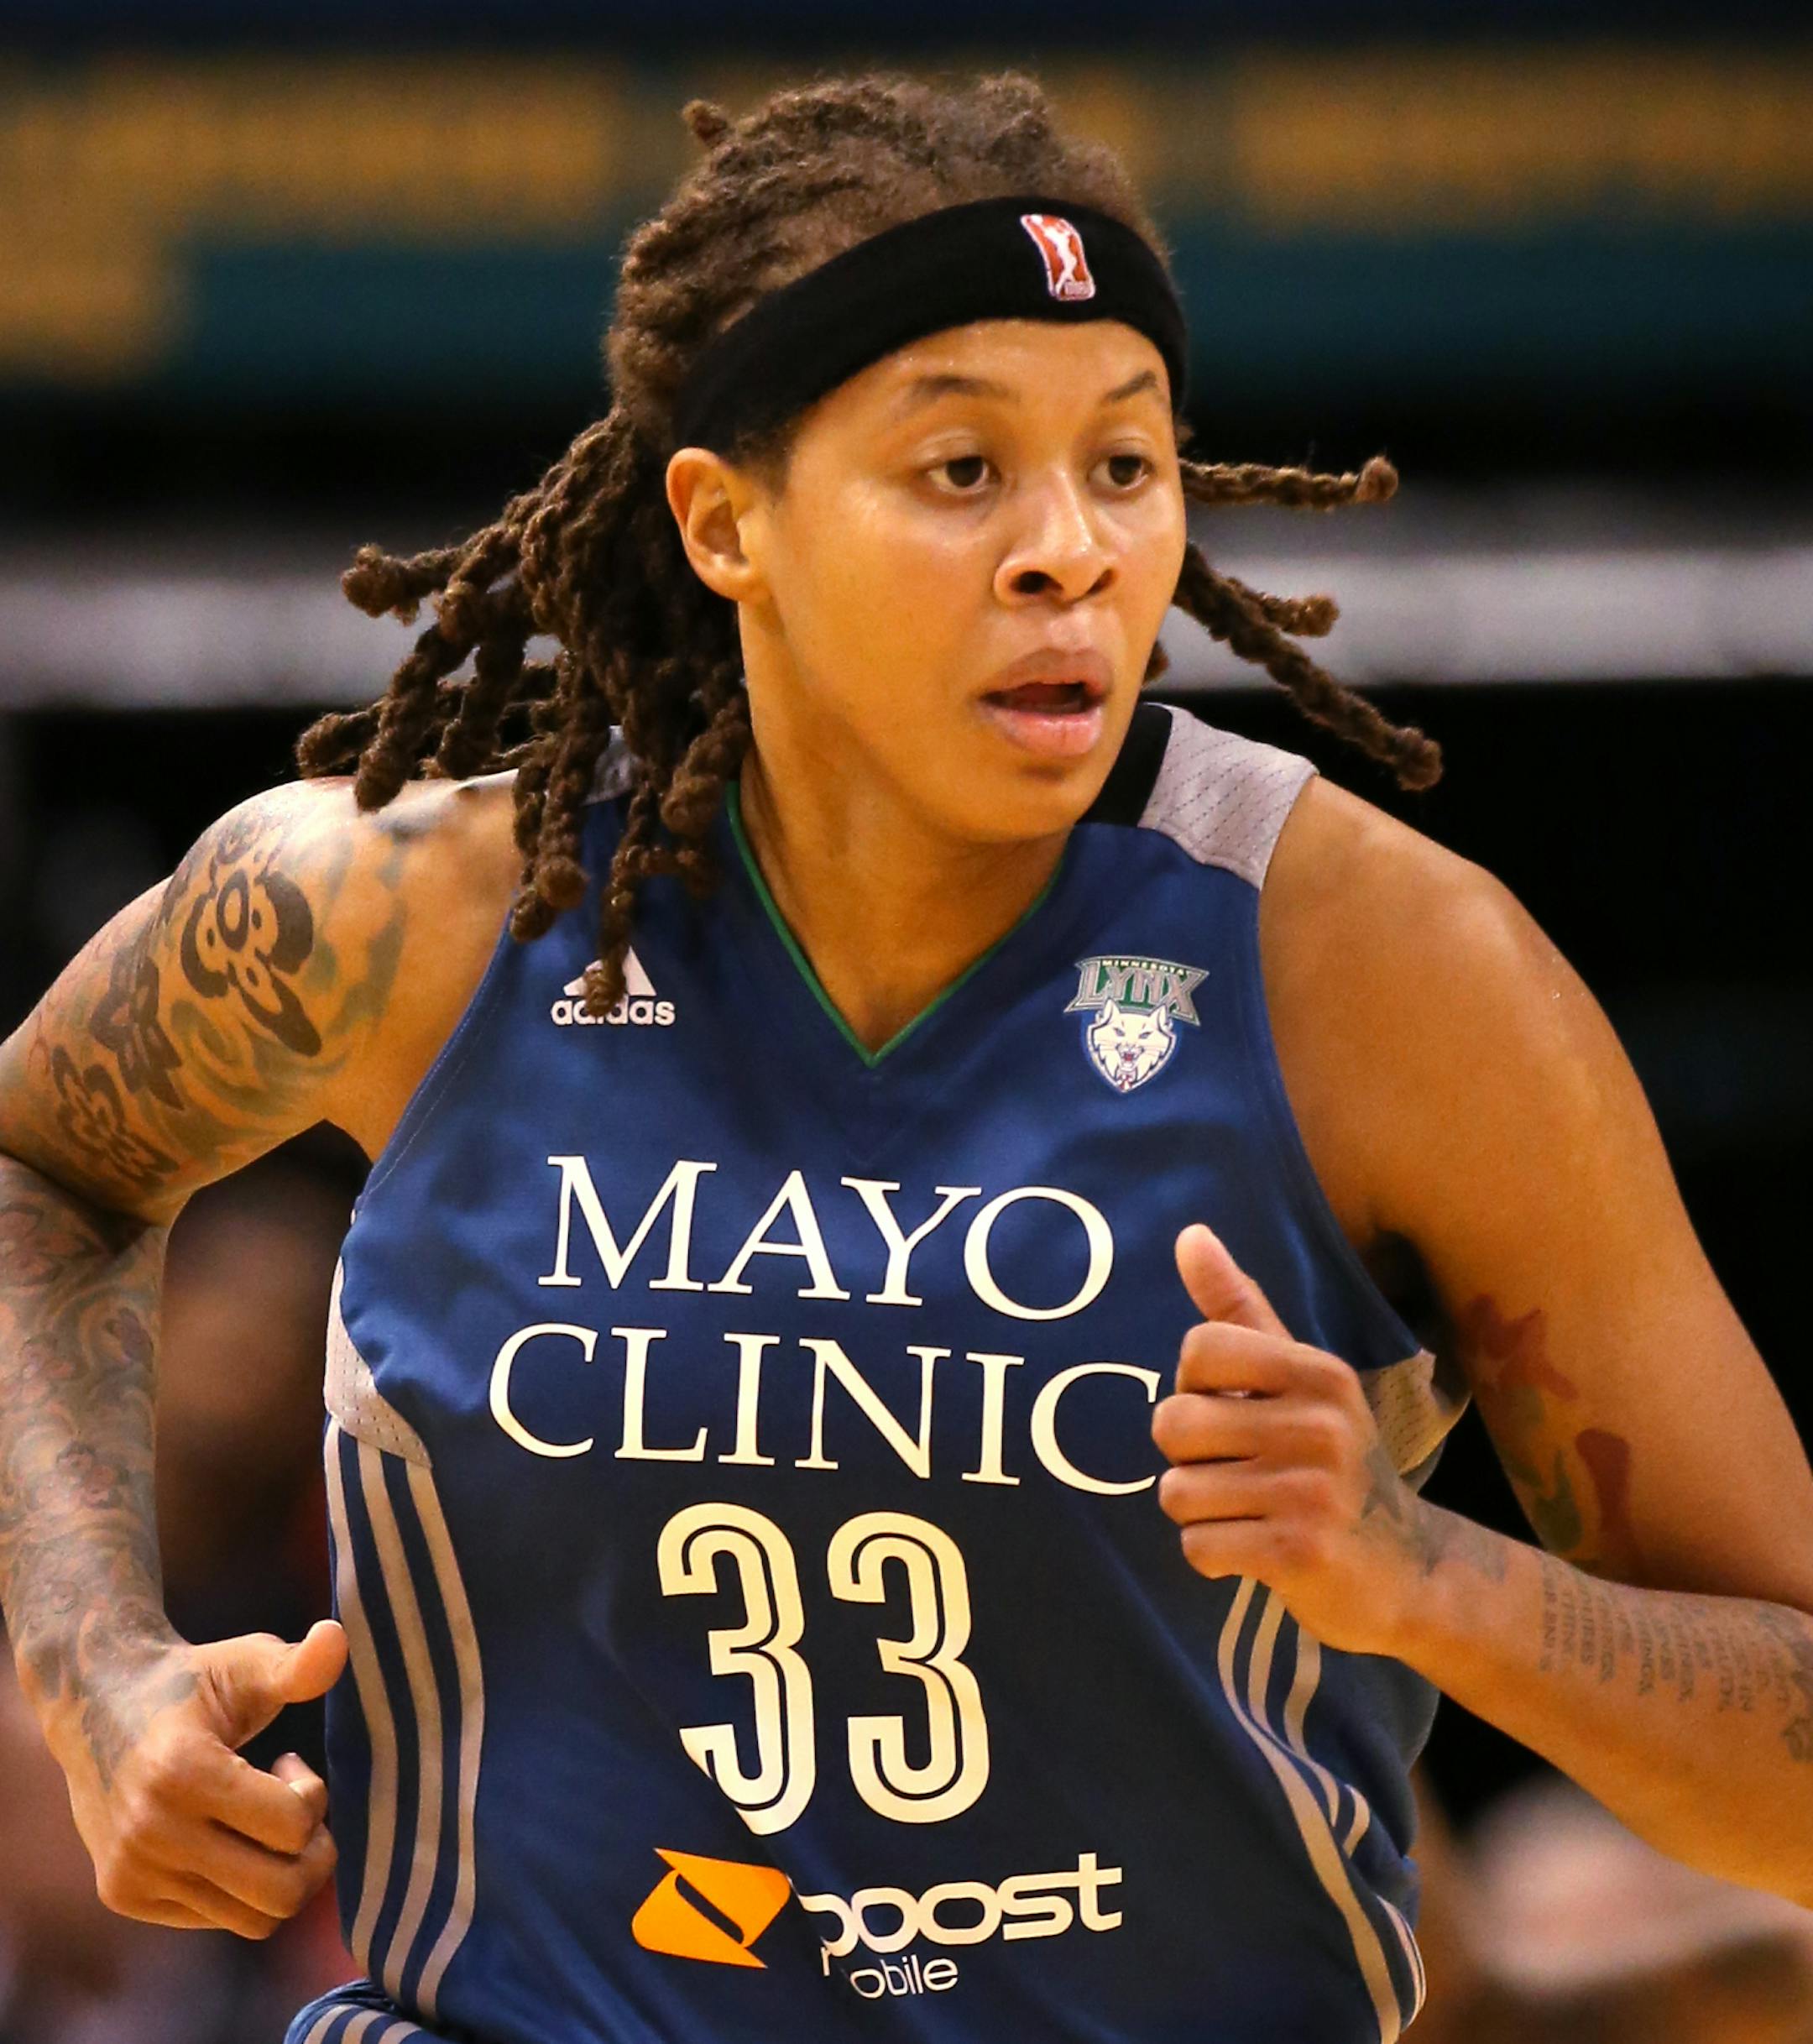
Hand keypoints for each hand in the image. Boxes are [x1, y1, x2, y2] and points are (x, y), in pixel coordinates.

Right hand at [42, 1617, 347, 1937]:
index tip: (290, 1763)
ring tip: (257, 1821)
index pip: (292, 1825)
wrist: (95, 1702)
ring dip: (276, 1871)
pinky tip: (222, 1835)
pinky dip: (237, 1886)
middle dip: (313, 1853)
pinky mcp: (123, 1895)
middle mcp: (150, 1832)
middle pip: (280, 1892)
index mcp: (183, 1771)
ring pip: (252, 1919)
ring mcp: (132, 1872)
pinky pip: (215, 1919)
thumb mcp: (245, 1662)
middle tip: (296, 1808)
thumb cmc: (191, 1680)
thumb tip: (337, 1637)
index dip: (312, 1793)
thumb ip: (296, 1665)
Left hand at [1152, 1223, 1441, 1655]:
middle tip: (1237, 1472)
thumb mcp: (1298, 1379)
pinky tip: (1256, 1550)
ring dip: (1198, 1512)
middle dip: (1186, 1457)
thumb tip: (1190, 1234)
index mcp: (1318, 1372)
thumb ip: (1239, 1308)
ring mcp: (1313, 1492)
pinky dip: (1213, 1555)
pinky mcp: (1300, 1553)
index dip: (1191, 1386)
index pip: (1199, 1349)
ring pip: (1177, 1492)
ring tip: (1249, 1512)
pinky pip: (1197, 1546)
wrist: (1408, 1570)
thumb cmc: (1331, 1462)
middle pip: (1172, 1423)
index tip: (1228, 1409)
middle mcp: (1320, 1425)